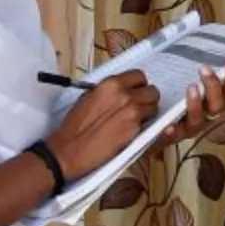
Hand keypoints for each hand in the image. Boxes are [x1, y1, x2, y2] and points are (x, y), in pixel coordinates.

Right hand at [46, 70, 162, 174]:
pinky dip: (143, 127)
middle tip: (138, 108)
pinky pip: (148, 124)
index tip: (135, 92)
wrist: (70, 149)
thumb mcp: (89, 96)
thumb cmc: (75, 126)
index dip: (139, 86)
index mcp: (111, 84)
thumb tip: (124, 90)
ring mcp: (132, 111)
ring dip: (148, 113)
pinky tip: (128, 132)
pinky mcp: (135, 129)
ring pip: (154, 107)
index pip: (139, 76)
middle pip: (152, 91)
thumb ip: (109, 91)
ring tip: (133, 121)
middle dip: (147, 99)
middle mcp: (124, 94)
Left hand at [155, 63, 224, 149]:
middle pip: (217, 106)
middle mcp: (205, 117)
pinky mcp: (170, 136)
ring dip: (196, 105)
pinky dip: (172, 131)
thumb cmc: (180, 98)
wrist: (153, 121)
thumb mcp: (200, 85)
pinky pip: (172, 136)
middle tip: (204, 68)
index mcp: (214, 103)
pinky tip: (169, 126)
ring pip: (197, 120)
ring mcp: (188, 127)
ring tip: (191, 88)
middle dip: (213, 87)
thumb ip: (224, 79)